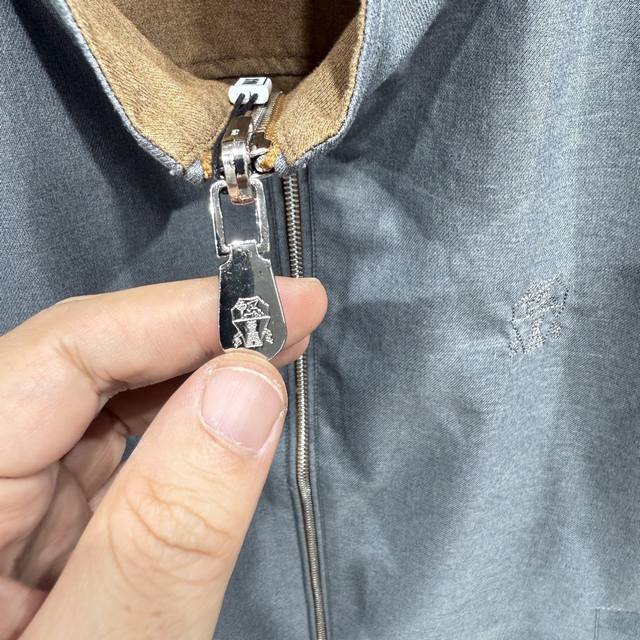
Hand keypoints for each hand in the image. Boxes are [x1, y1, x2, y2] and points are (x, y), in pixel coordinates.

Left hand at [0, 276, 326, 638]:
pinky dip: (170, 439)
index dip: (177, 314)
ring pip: (96, 410)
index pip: (59, 358)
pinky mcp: (24, 529)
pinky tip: (219, 426)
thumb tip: (250, 387)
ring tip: (268, 360)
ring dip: (188, 384)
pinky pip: (103, 459)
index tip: (282, 298)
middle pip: (76, 371)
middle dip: (191, 340)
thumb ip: (170, 532)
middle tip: (288, 320)